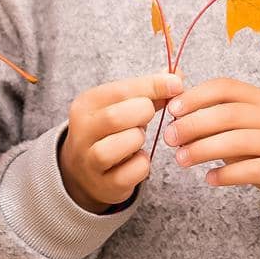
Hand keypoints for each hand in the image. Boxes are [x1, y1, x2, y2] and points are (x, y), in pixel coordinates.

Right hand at [59, 72, 181, 212]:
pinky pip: (135, 170)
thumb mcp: (121, 106)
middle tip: (148, 116)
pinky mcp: (105, 185)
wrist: (84, 172)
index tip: (177, 84)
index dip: (153, 85)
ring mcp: (90, 161)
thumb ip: (148, 90)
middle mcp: (82, 131)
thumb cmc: (109, 131)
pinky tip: (137, 159)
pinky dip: (144, 164)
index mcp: (85, 104)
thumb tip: (177, 73)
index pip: (121, 89)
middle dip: (143, 113)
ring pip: (125, 143)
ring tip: (136, 138)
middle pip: (117, 116)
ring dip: (139, 139)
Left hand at [164, 78, 259, 226]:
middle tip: (169, 137)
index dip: (196, 96)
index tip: (171, 109)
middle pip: (228, 114)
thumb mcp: (246, 126)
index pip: (225, 87)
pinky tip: (209, 179)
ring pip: (237, 141)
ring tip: (181, 159)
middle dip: (194, 124)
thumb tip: (175, 106)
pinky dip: (226, 174)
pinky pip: (250, 169)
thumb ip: (217, 115)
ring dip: (203, 149)